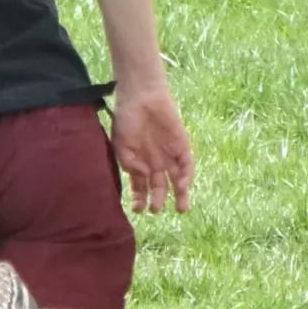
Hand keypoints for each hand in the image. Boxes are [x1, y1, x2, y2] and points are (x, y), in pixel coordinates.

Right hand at [110, 81, 193, 212]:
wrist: (141, 98)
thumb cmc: (126, 120)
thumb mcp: (120, 145)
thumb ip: (129, 164)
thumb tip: (142, 176)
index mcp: (138, 162)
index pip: (140, 186)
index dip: (139, 198)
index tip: (138, 210)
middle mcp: (154, 161)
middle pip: (159, 186)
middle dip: (158, 199)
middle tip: (156, 210)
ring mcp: (169, 155)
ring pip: (177, 180)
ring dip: (179, 195)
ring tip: (181, 209)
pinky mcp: (182, 147)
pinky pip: (186, 166)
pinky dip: (186, 177)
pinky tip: (182, 186)